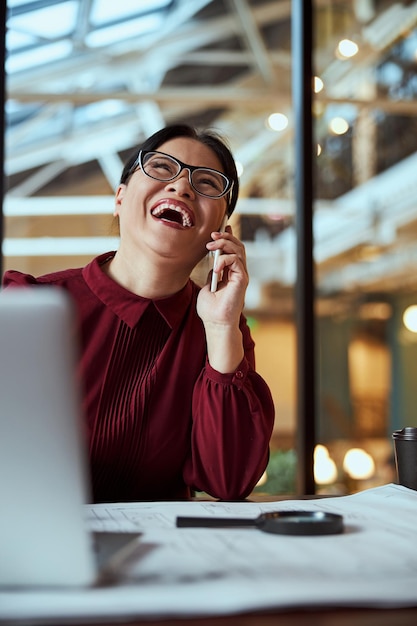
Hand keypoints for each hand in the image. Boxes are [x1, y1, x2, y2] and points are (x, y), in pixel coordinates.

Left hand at [196, 225, 247, 371]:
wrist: (215, 322)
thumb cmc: (210, 309)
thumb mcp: (207, 286)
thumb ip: (213, 274)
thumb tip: (213, 263)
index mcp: (230, 273)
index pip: (232, 250)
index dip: (229, 236)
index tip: (221, 227)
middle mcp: (238, 272)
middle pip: (237, 246)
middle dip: (225, 236)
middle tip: (212, 235)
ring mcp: (241, 276)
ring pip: (239, 250)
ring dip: (224, 244)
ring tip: (211, 245)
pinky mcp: (242, 280)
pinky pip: (237, 261)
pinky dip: (225, 260)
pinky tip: (216, 267)